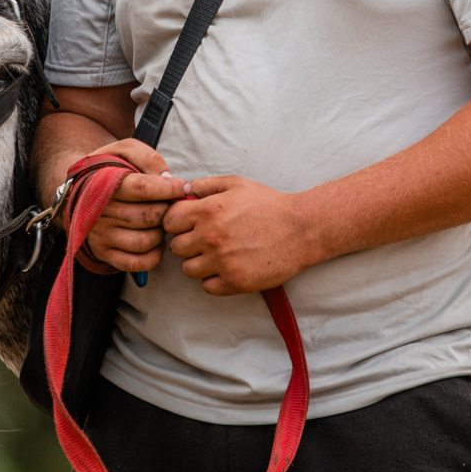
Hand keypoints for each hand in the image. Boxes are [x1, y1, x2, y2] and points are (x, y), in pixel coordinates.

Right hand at [74, 139, 188, 274]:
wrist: (81, 188)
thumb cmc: (110, 168)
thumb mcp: (126, 150)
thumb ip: (148, 158)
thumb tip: (169, 179)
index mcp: (104, 183)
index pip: (143, 189)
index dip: (169, 189)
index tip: (184, 187)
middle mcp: (99, 211)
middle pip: (148, 217)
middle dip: (167, 210)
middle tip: (171, 205)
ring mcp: (100, 235)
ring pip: (145, 241)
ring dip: (161, 233)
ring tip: (161, 222)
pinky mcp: (103, 252)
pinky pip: (135, 263)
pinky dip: (153, 255)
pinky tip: (155, 241)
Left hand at [163, 176, 318, 295]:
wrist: (301, 229)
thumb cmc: (269, 205)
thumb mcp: (237, 184)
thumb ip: (207, 185)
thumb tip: (184, 190)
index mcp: (208, 211)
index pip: (169, 222)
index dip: (177, 222)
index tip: (188, 225)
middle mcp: (211, 237)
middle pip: (176, 248)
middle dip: (187, 243)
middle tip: (205, 240)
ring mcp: (222, 262)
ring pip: (189, 270)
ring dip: (199, 263)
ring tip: (217, 255)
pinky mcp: (235, 282)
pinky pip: (207, 287)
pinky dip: (213, 280)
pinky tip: (226, 268)